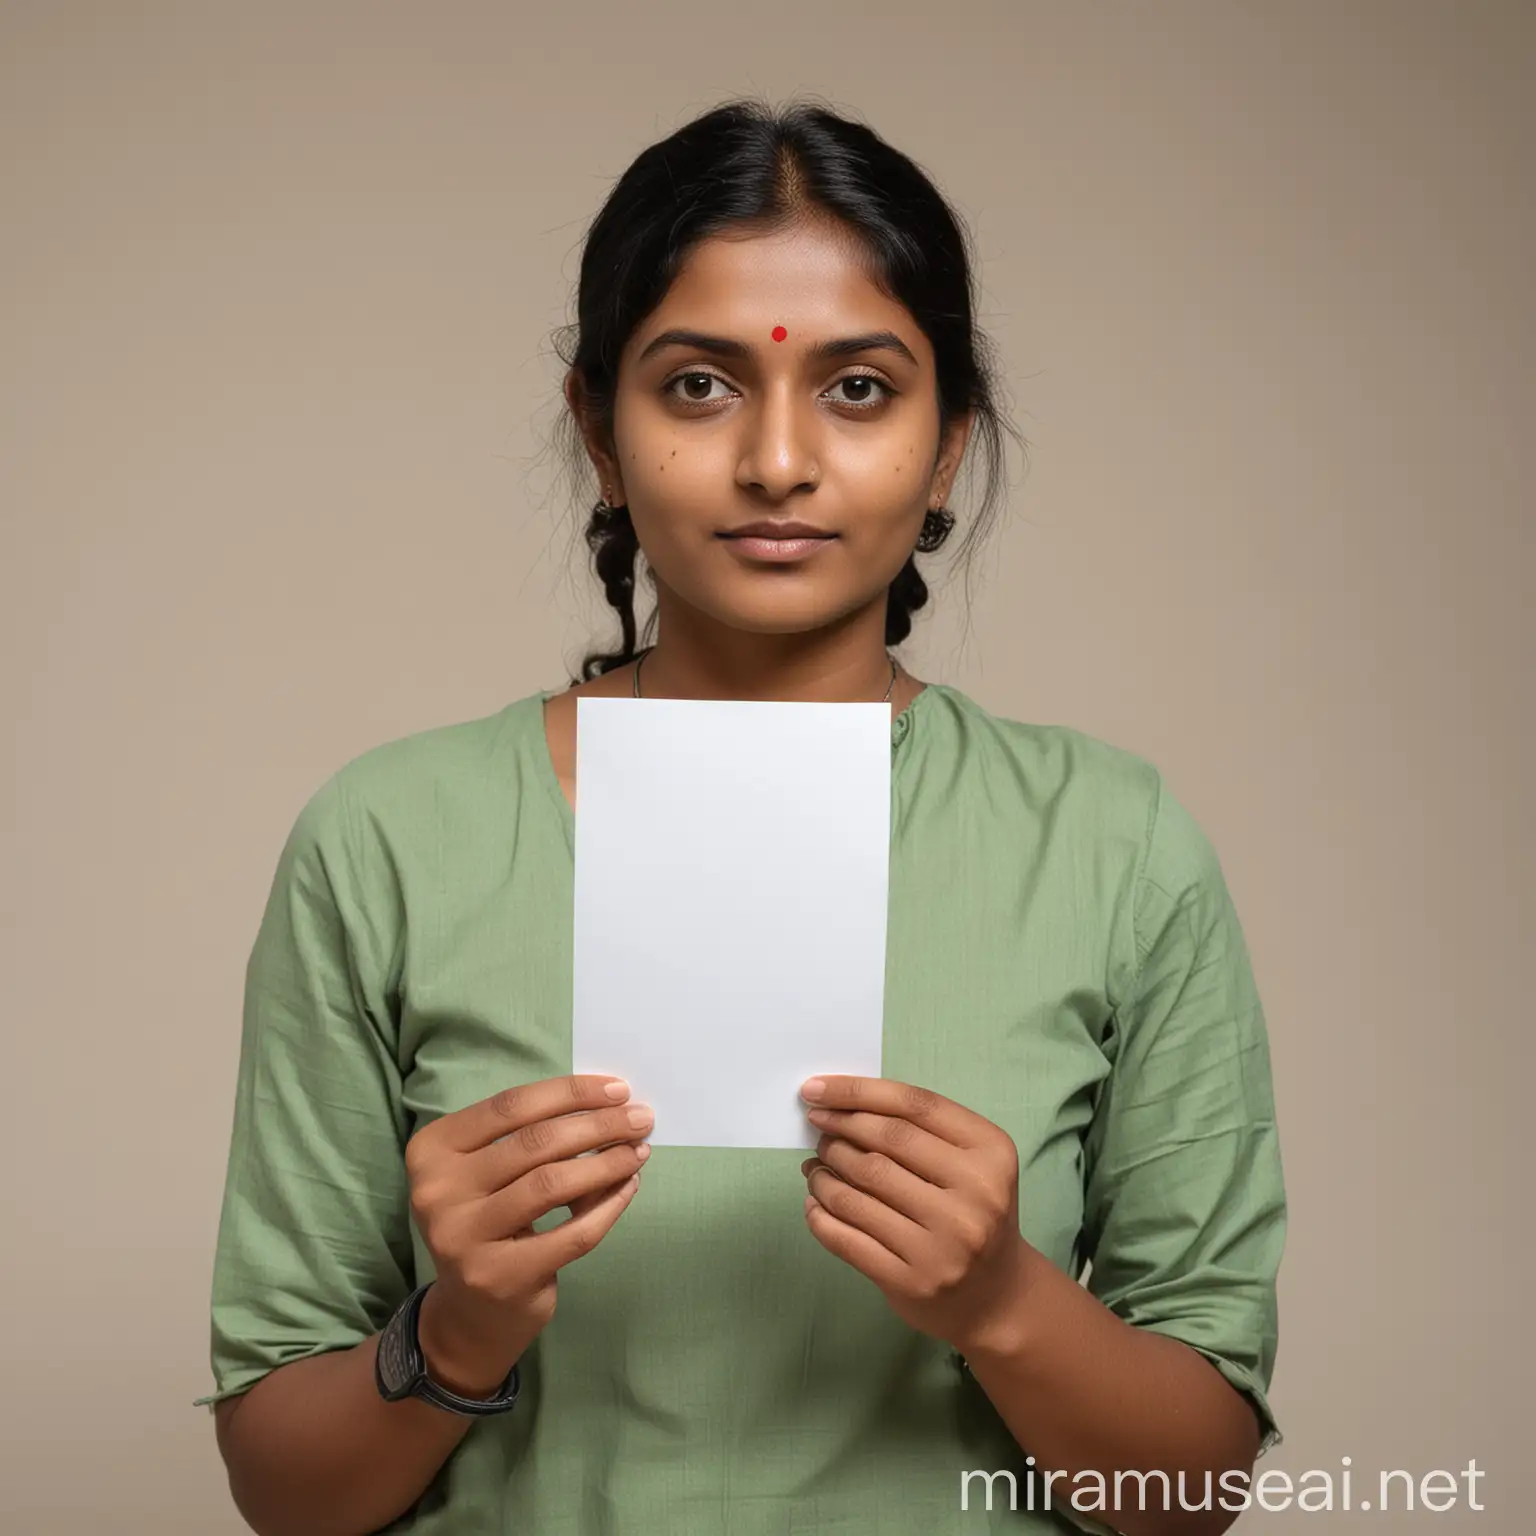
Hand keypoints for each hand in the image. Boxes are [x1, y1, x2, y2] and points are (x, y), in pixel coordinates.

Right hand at [404, 1074, 651, 1394]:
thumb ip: (532, 1136)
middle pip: (535, 1142)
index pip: (511, 1106)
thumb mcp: (491, 1172)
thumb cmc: (490, 1220)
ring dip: (607, 1162)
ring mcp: (463, 1237)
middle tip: (641, 1118)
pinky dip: (608, 1207)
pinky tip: (628, 1188)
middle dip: (599, 1125)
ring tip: (638, 1151)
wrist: (469, 1312)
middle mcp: (437, 1191)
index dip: (570, 1092)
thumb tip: (610, 1106)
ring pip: (553, 1183)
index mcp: (432, 1150)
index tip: (618, 1089)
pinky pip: (572, 1233)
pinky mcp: (499, 1277)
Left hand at [798, 1075, 1030, 1355]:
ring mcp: (944, 1244)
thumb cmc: (972, 1213)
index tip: (815, 1089)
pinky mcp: (912, 1281)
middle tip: (818, 1128)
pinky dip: (819, 1215)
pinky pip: (846, 1238)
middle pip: (885, 1142)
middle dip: (839, 1129)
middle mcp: (975, 1196)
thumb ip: (919, 1130)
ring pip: (859, 1190)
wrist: (997, 1297)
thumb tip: (839, 1105)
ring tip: (815, 1167)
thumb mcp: (970, 1162)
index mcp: (991, 1153)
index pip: (914, 1105)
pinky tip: (814, 1204)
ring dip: (823, 1173)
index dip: (858, 1091)